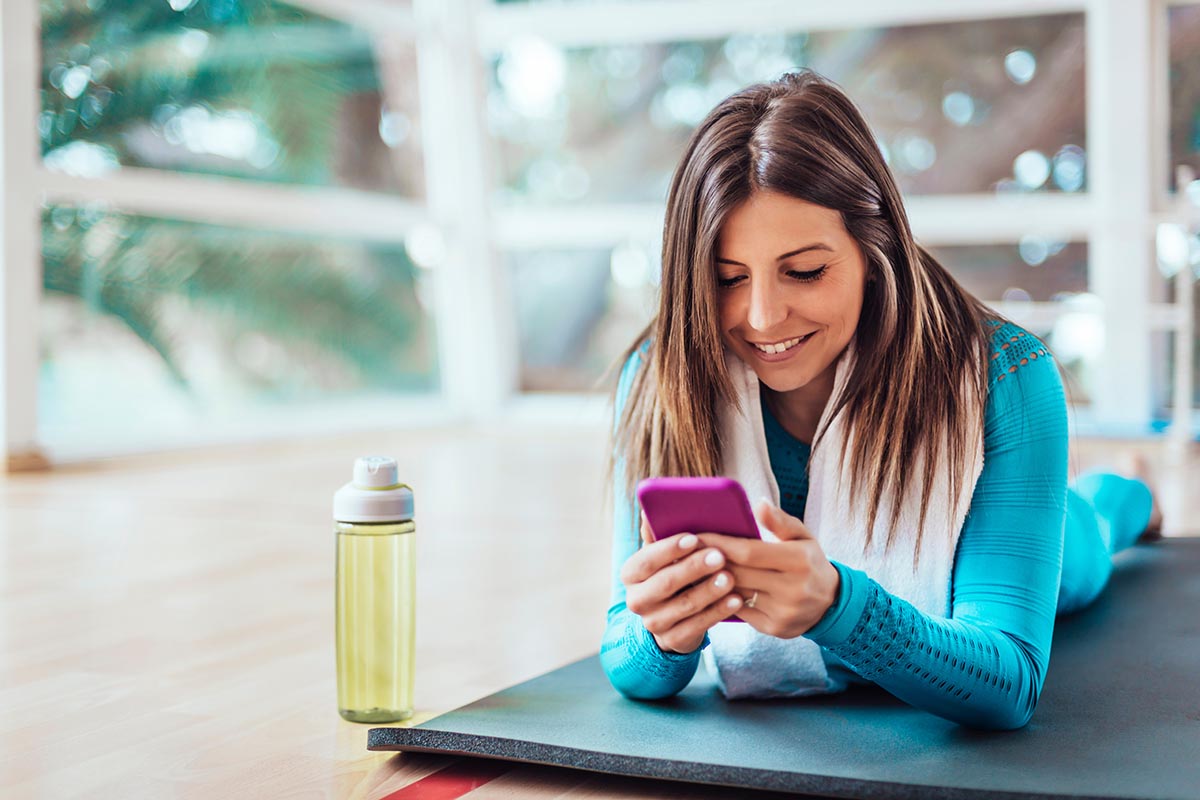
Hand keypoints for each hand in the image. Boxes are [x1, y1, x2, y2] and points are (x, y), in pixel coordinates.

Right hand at [620, 514, 743, 653]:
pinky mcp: (673, 640)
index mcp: (631, 574)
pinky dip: (718, 612)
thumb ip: (658, 533)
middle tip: (719, 556)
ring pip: (684, 605)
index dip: (669, 549)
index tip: (694, 538)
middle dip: (693, 568)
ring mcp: (653, 623)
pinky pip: (698, 625)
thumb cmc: (672, 573)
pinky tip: (736, 599)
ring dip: (709, 590)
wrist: (672, 618)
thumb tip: (649, 508)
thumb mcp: (663, 554)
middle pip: (666, 583)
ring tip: (731, 577)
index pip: (646, 560)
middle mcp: (636, 600)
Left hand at [698, 501, 838, 638]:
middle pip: (738, 574)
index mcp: (799, 561)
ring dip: (710, 582)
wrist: (832, 603)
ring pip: (735, 594)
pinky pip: (740, 612)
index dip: (720, 544)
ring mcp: (783, 611)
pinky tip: (708, 589)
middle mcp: (792, 588)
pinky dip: (723, 599)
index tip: (697, 536)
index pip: (749, 552)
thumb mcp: (803, 536)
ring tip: (691, 568)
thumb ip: (780, 521)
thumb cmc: (810, 562)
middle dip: (709, 562)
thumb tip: (758, 503)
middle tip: (685, 552)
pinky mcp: (775, 628)